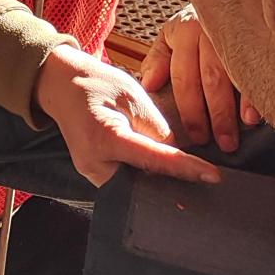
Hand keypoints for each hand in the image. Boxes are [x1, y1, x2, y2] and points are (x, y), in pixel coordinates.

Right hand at [35, 45, 220, 188]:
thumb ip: (158, 129)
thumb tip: (178, 156)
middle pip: (142, 185)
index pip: (154, 160)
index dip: (186, 168)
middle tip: (201, 182)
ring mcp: (90, 173)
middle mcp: (94, 163)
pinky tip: (161, 175)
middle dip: (172, 185)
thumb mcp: (133, 96)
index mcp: (105, 137)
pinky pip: (124, 185)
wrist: (61, 85)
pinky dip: (143, 180)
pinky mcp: (93, 175)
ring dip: (158, 184)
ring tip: (185, 178)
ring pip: (134, 189)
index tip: (213, 176)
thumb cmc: (96, 84)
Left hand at [141, 7, 259, 152]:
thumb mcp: (171, 36)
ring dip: (239, 104)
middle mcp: (210, 30)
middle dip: (215, 115)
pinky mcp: (259, 36)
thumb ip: (159, 59)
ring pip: (236, 73)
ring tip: (241, 130)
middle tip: (221, 143)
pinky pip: (259, 65)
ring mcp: (236, 32)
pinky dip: (258, 90)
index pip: (184, 77)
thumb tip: (149, 85)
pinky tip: (259, 111)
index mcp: (184, 30)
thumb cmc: (197, 25)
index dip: (190, 110)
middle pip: (211, 79)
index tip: (196, 136)